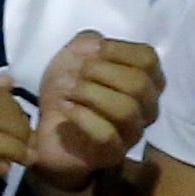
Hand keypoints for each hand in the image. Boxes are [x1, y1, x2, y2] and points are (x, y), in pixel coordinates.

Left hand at [28, 31, 163, 187]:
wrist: (46, 129)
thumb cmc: (69, 90)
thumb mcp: (76, 57)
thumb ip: (89, 42)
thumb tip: (95, 44)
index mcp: (146, 80)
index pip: (147, 59)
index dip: (117, 50)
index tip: (89, 50)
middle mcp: (147, 107)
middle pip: (139, 84)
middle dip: (102, 72)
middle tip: (75, 72)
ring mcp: (132, 132)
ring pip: (126, 110)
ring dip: (91, 94)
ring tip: (66, 89)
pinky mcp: (112, 153)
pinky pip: (107, 135)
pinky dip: (83, 117)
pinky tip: (65, 107)